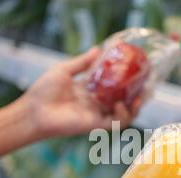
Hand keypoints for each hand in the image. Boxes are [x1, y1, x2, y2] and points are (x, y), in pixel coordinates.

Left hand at [18, 47, 141, 138]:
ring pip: (123, 116)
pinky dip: (122, 115)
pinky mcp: (94, 125)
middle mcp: (96, 105)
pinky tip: (122, 105)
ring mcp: (96, 115)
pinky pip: (115, 123)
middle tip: (146, 87)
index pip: (113, 88)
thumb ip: (82, 62)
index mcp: (89, 92)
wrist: (33, 111)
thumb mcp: (65, 70)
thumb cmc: (44, 91)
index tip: (137, 73)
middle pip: (123, 102)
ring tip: (139, 98)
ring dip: (133, 108)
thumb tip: (98, 48)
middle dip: (136, 97)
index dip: (127, 83)